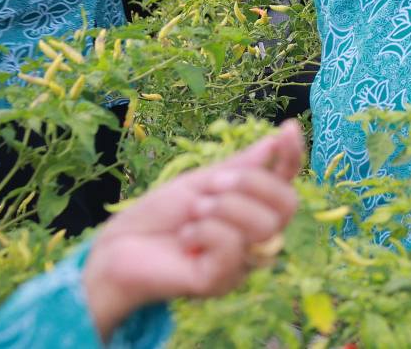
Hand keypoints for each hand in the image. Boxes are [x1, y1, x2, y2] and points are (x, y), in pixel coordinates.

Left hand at [81, 120, 303, 339]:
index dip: (293, 155)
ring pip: (264, 227)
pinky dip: (206, 233)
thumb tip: (275, 140)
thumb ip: (241, 166)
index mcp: (252, 209)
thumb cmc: (158, 215)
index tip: (287, 128)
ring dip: (225, 209)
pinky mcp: (220, 281)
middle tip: (212, 185)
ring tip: (194, 213)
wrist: (118, 247)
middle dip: (251, 185)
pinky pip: (234, 248)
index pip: (287, 182)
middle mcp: (254, 237)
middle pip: (286, 205)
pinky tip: (186, 238)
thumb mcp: (201, 182)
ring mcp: (241, 261)